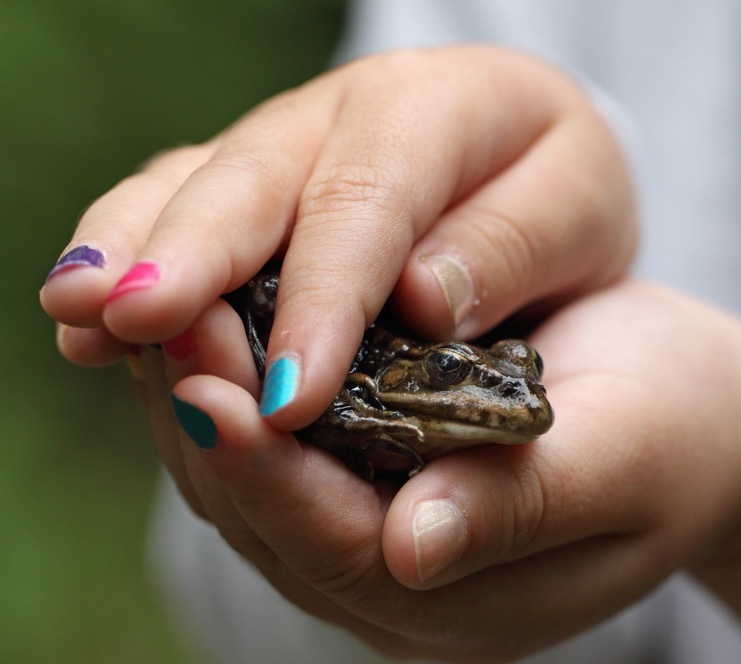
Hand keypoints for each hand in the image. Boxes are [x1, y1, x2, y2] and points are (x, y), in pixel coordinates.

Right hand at [41, 44, 635, 429]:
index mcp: (434, 107)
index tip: (292, 395)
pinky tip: (84, 321)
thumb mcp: (579, 205)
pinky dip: (122, 257)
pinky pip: (172, 207)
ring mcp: (282, 143)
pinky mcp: (249, 183)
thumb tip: (424, 302)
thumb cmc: (561, 189)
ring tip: (78, 319)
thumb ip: (517, 244)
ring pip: (190, 186)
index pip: (368, 203)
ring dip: (128, 251)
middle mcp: (340, 115)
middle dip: (193, 257)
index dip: (324, 298)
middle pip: (252, 179)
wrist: (532, 152)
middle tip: (139, 326)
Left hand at [142, 279, 740, 661]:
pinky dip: (242, 389)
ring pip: (260, 494)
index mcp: (478, 600)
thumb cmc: (683, 427)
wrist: (701, 417)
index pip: (339, 552)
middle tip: (161, 320)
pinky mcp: (379, 488)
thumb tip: (411, 551)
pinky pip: (283, 453)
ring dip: (206, 405)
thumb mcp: (629, 457)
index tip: (210, 381)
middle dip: (211, 429)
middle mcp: (412, 590)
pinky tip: (217, 319)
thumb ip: (524, 509)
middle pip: (276, 528)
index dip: (267, 474)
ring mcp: (388, 545)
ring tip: (167, 311)